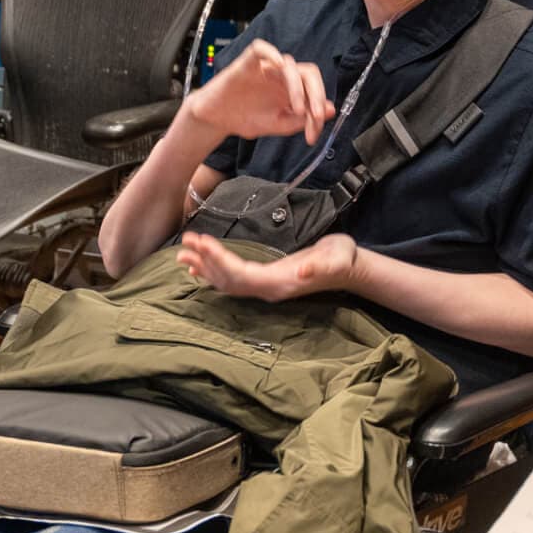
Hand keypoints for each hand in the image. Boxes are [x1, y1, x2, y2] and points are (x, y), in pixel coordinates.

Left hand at [177, 230, 357, 302]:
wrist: (348, 268)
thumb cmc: (343, 258)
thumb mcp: (338, 257)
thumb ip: (323, 265)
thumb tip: (303, 272)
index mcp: (280, 283)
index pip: (241, 275)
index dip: (219, 260)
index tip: (203, 242)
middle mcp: (268, 289)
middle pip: (227, 281)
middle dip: (205, 262)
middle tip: (186, 242)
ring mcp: (265, 288)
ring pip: (226, 283)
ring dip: (204, 268)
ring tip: (184, 253)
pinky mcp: (264, 281)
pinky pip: (232, 282)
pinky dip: (213, 273)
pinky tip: (199, 268)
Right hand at [185, 39, 334, 144]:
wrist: (216, 120)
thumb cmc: (245, 118)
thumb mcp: (279, 124)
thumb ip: (304, 118)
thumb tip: (332, 110)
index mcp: (292, 88)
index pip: (315, 89)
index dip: (319, 108)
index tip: (315, 131)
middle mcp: (282, 76)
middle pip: (309, 73)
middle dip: (316, 95)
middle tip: (315, 115)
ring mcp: (266, 67)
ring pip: (290, 64)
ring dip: (298, 87)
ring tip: (297, 109)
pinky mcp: (247, 62)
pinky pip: (261, 48)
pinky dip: (272, 53)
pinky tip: (279, 66)